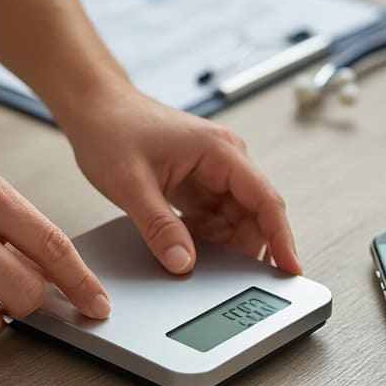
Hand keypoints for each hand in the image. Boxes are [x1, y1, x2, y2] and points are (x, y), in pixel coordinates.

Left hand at [59, 87, 300, 275]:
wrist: (95, 107)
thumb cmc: (113, 128)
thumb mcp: (131, 184)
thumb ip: (159, 227)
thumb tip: (183, 263)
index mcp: (220, 151)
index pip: (265, 200)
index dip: (282, 237)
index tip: (290, 267)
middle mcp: (225, 159)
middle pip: (254, 215)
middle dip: (244, 248)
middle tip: (227, 278)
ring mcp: (213, 171)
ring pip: (235, 220)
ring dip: (222, 244)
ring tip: (197, 259)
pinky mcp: (199, 182)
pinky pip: (215, 218)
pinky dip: (204, 238)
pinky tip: (184, 245)